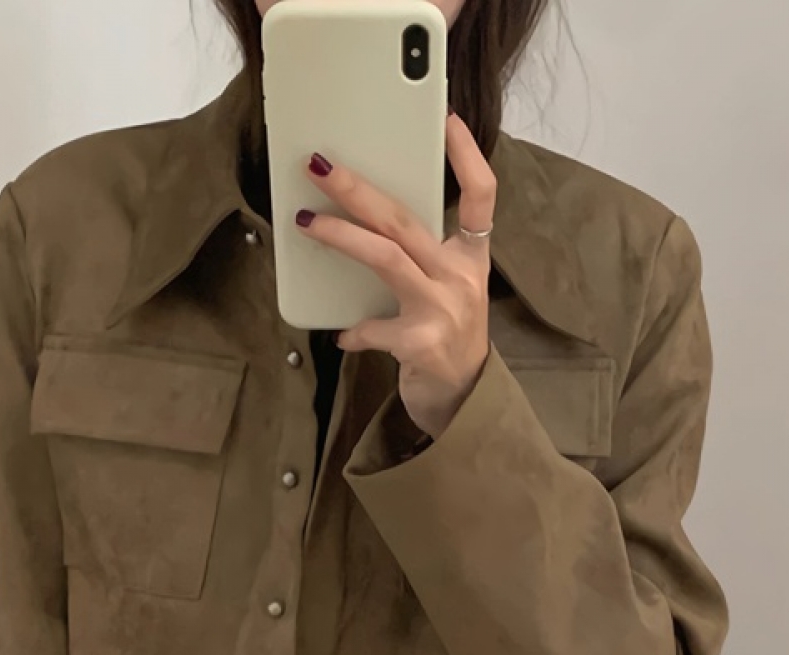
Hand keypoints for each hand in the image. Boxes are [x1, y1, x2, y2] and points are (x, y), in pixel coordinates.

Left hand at [296, 111, 496, 438]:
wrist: (465, 398)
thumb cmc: (450, 339)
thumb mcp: (448, 292)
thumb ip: (418, 261)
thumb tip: (362, 229)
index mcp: (471, 259)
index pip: (482, 197)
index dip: (467, 157)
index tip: (447, 121)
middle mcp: (461, 278)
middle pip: (406, 220)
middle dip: (359, 189)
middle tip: (321, 165)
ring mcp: (443, 309)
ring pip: (386, 257)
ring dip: (342, 235)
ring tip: (307, 220)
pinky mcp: (421, 343)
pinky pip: (372, 328)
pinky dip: (353, 331)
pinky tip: (342, 335)